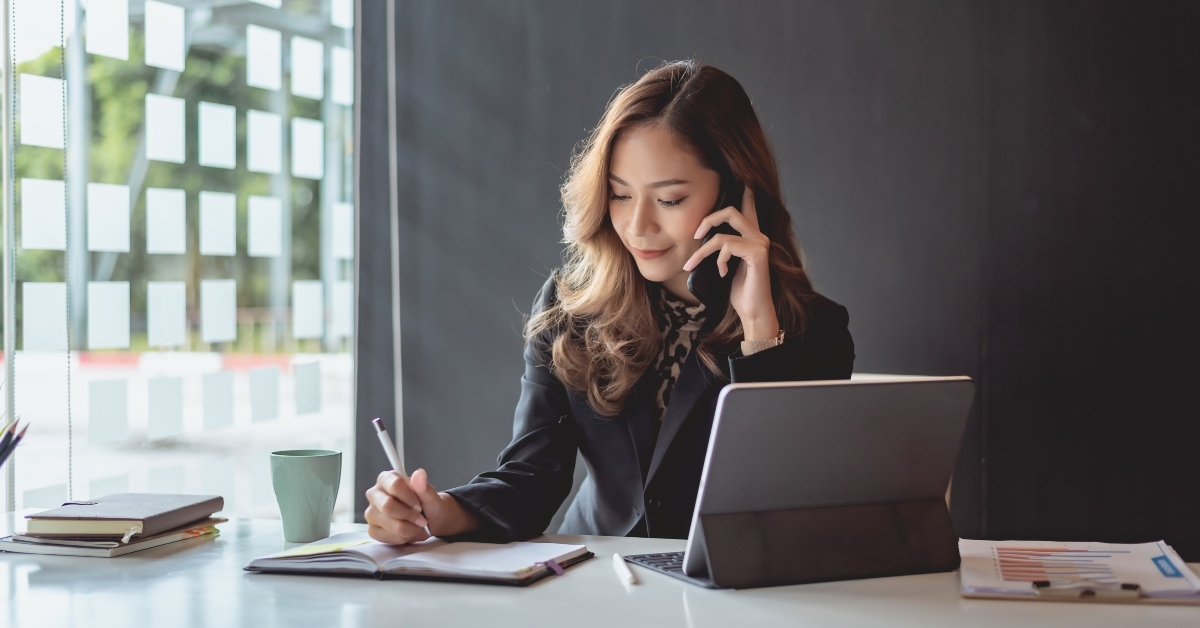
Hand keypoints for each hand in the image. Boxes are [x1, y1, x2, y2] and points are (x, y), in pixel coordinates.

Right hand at [365, 469, 479, 543]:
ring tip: (417, 526)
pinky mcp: (373, 530)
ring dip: (409, 528)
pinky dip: (403, 538)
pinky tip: (409, 532)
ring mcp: (371, 513)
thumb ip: (423, 486)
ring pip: (389, 524)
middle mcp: (374, 494)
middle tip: (421, 519)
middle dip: (409, 515)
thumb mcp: (430, 495)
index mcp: (386, 479)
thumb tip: (419, 473)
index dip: (409, 497)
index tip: (419, 505)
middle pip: (387, 506)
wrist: (428, 520)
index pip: (394, 485)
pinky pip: (387, 537)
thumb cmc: (426, 504)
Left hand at [682, 186, 779, 339]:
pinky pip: (727, 247)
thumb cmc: (739, 290)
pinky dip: (718, 260)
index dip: (745, 192)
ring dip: (702, 251)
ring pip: (722, 234)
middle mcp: (758, 236)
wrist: (752, 311)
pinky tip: (722, 273)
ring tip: (692, 265)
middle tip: (695, 234)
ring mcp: (760, 244)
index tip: (743, 178)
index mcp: (751, 237)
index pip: (748, 207)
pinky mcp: (758, 254)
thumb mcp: (725, 264)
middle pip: (731, 211)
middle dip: (708, 219)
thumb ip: (720, 248)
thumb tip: (701, 238)